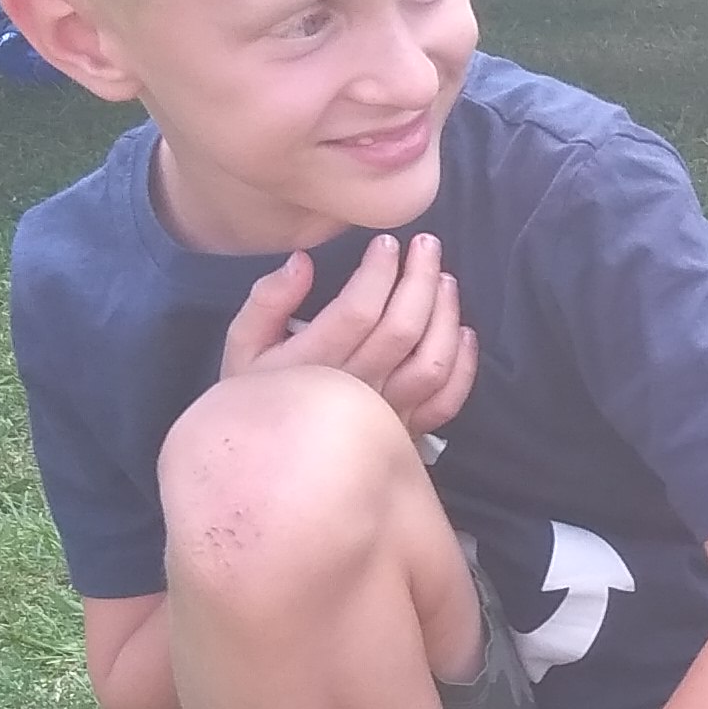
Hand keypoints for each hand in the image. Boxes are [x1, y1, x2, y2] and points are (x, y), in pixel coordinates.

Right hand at [217, 230, 476, 432]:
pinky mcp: (407, 432)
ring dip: (446, 315)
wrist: (267, 465)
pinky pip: (446, 401)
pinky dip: (463, 366)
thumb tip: (302, 262)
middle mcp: (356, 390)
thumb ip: (267, 301)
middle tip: (427, 245)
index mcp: (313, 364)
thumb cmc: (255, 396)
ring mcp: (387, 415)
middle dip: (420, 279)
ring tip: (445, 279)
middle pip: (402, 329)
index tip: (387, 243)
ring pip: (431, 362)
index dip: (379, 272)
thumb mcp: (242, 346)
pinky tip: (465, 332)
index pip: (358, 310)